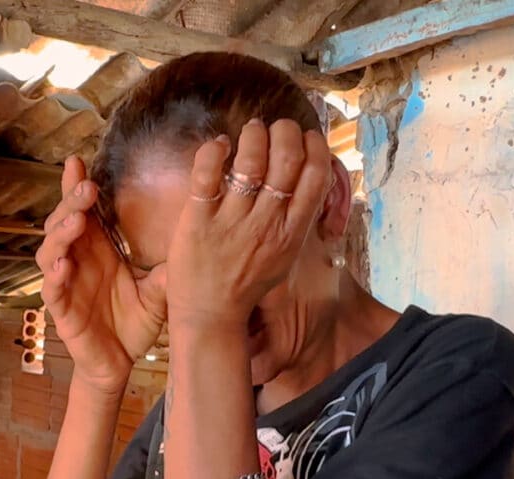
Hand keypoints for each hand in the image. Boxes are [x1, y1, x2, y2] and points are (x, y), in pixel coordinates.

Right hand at [35, 157, 167, 395]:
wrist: (123, 361)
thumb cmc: (136, 321)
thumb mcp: (161, 289)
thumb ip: (171, 266)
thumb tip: (201, 237)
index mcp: (99, 250)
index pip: (85, 212)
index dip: (78, 187)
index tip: (80, 161)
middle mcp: (79, 262)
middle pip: (65, 223)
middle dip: (71, 202)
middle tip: (87, 186)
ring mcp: (67, 284)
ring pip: (51, 251)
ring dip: (61, 233)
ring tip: (76, 220)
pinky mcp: (62, 310)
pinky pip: (52, 290)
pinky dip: (55, 276)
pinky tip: (64, 264)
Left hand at [165, 118, 330, 328]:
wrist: (212, 316)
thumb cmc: (249, 284)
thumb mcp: (286, 255)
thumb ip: (296, 220)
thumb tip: (307, 182)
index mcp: (292, 232)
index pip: (316, 176)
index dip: (315, 147)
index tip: (306, 137)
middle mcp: (267, 223)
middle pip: (288, 160)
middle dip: (286, 132)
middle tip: (278, 127)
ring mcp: (233, 221)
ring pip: (250, 161)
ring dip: (254, 135)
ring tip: (251, 130)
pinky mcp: (198, 220)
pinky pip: (207, 174)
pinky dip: (215, 150)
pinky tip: (220, 144)